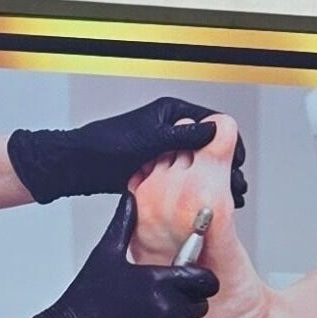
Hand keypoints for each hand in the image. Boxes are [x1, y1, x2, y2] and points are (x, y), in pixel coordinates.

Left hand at [7, 96, 248, 206]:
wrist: (76, 165)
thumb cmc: (103, 147)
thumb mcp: (149, 140)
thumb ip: (182, 137)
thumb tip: (215, 132)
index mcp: (170, 113)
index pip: (211, 124)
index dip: (229, 142)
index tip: (240, 160)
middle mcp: (168, 129)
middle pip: (206, 147)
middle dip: (224, 167)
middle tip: (238, 187)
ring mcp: (161, 150)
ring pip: (194, 165)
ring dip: (210, 181)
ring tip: (227, 199)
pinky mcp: (153, 169)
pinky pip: (179, 178)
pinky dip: (191, 190)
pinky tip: (201, 204)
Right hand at [8, 194, 218, 317]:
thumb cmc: (82, 302)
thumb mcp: (104, 255)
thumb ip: (125, 224)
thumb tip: (131, 198)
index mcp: (159, 281)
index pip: (206, 280)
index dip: (201, 280)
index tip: (191, 281)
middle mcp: (166, 308)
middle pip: (200, 305)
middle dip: (187, 303)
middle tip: (161, 302)